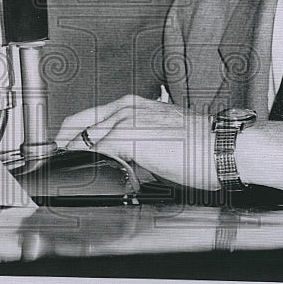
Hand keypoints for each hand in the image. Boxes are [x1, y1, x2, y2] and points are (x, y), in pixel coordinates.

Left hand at [56, 95, 218, 190]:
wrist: (221, 147)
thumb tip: (121, 166)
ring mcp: (125, 121)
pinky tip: (97, 179)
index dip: (70, 136)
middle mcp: (126, 108)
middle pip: (79, 127)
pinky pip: (96, 153)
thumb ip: (134, 147)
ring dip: (81, 160)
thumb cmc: (201, 146)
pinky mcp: (128, 137)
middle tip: (61, 162)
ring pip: (86, 141)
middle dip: (68, 148)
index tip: (61, 149)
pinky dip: (92, 167)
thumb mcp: (160, 139)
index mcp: (133, 105)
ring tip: (82, 177)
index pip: (86, 118)